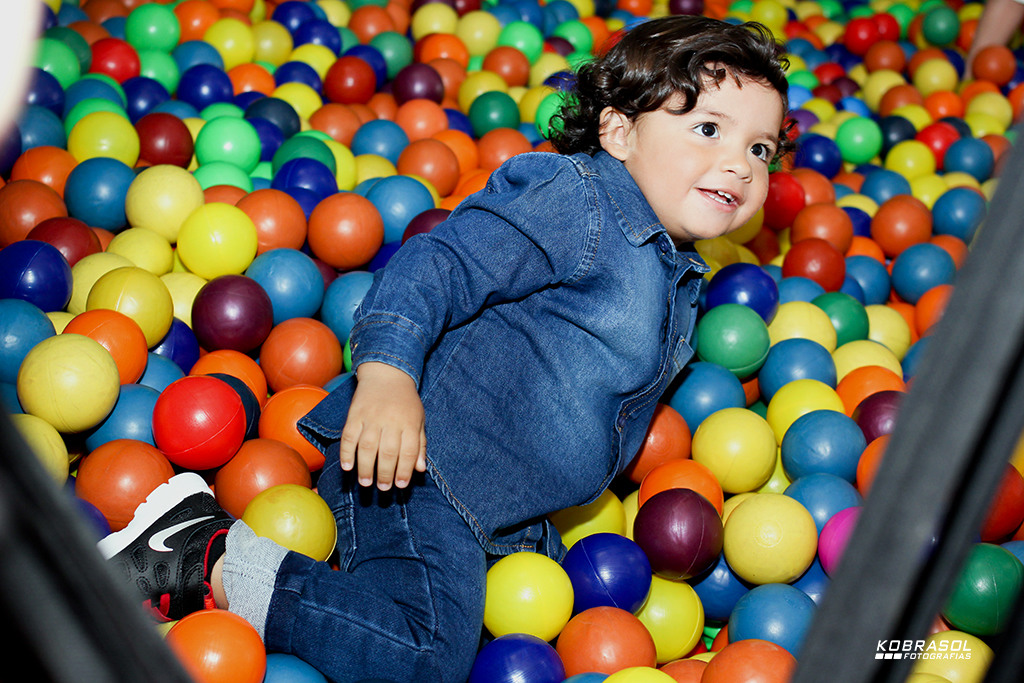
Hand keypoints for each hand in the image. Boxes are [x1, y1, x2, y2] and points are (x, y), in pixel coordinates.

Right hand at [340, 362, 426, 489]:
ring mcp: (371, 417)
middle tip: (383, 488)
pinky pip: (349, 435)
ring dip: (366, 467)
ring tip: (366, 482)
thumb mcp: (419, 419)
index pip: (408, 451)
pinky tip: (347, 466)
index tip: (400, 485)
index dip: (404, 470)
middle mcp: (390, 420)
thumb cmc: (405, 401)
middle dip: (385, 473)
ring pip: (367, 446)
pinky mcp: (355, 414)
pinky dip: (347, 452)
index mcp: (409, 423)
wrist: (387, 373)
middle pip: (388, 452)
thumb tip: (420, 469)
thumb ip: (420, 444)